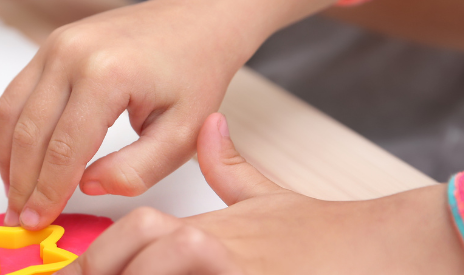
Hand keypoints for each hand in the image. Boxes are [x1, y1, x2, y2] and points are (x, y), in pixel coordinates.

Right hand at [0, 0, 335, 229]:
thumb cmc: (194, 71)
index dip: (48, 191)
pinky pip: (16, 94)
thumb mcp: (183, 132)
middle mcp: (73, 54)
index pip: (64, 148)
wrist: (196, 20)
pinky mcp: (51, 46)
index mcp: (108, 74)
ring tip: (16, 195)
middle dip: (23, 183)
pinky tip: (18, 161)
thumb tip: (88, 187)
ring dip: (9, 159)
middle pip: (31, 133)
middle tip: (22, 218)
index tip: (40, 220)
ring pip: (13, 112)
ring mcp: (57, 46)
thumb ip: (138, 168)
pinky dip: (10, 132)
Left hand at [57, 113, 463, 273]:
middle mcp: (207, 249)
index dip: (99, 258)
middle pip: (135, 258)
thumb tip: (212, 129)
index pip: (132, 236)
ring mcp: (226, 272)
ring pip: (156, 274)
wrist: (384, 247)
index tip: (79, 274)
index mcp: (202, 227)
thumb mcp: (267, 198)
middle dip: (107, 272)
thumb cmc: (328, 236)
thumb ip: (230, 169)